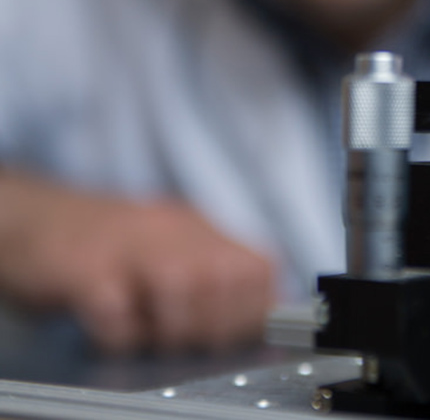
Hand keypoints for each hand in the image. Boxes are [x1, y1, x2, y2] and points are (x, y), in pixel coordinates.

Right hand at [0, 172, 276, 352]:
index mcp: (197, 227)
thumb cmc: (107, 240)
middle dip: (215, 325)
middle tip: (186, 337)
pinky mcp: (84, 269)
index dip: (254, 311)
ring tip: (149, 333)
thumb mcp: (171, 244)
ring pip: (181, 285)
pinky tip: (112, 328)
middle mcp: (169, 230)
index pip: (260, 267)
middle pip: (225, 279)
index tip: (234, 333)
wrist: (38, 217)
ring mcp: (127, 246)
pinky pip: (115, 310)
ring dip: (171, 327)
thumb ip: (215, 268)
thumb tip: (267, 308)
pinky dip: (120, 334)